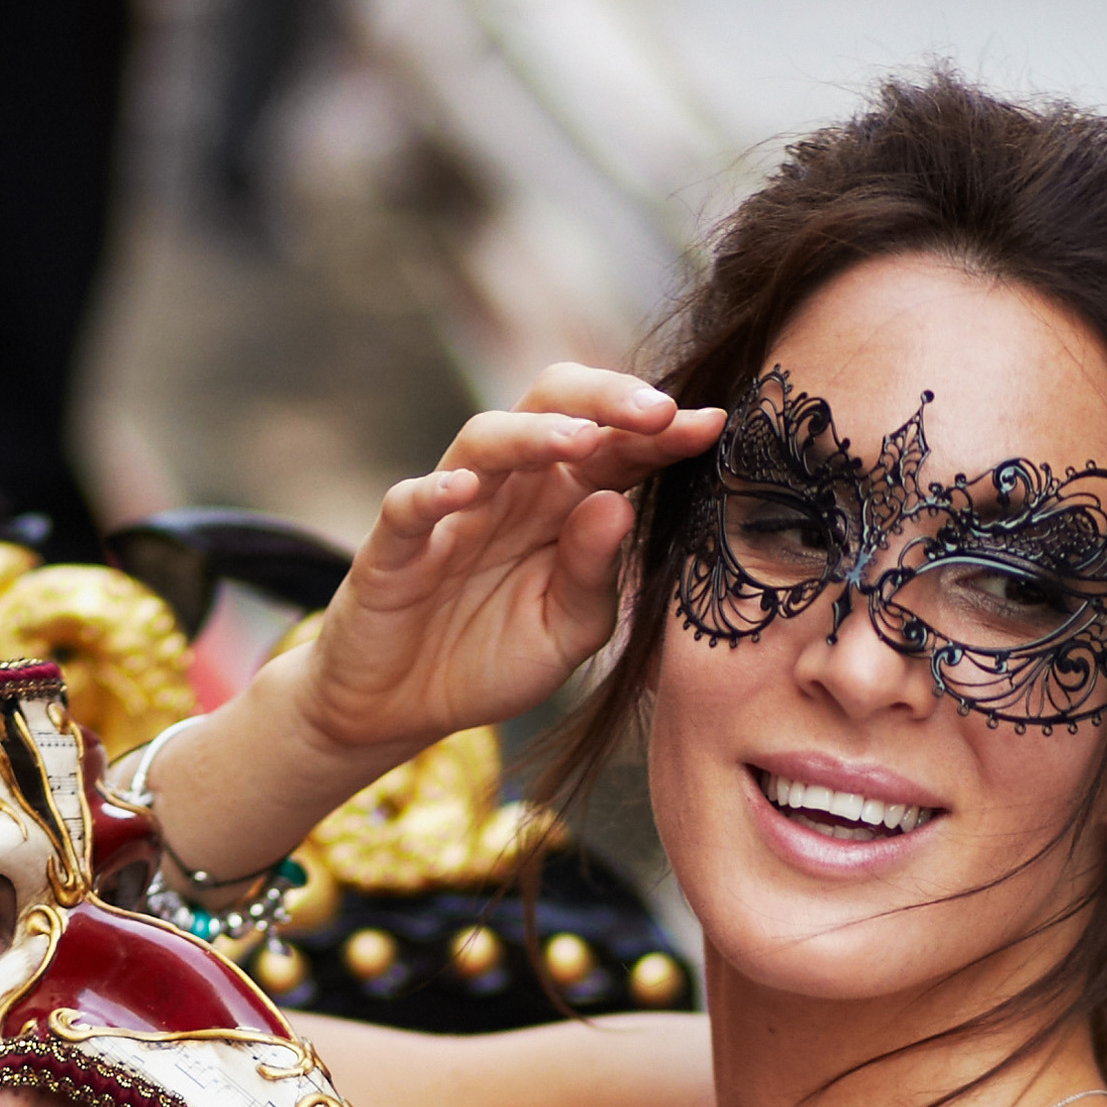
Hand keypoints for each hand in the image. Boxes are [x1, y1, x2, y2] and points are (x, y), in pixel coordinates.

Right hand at [288, 364, 723, 759]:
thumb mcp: (566, 631)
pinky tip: (463, 491)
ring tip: (579, 440)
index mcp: (560, 504)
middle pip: (551, 406)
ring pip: (485, 441)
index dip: (660, 433)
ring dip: (534, 433)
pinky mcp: (394, 547)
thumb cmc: (489, 657)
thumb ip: (595, 575)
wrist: (402, 707)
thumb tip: (620, 506)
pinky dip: (432, 492)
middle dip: (605, 400)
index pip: (614, 447)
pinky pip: (409, 505)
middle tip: (657, 412)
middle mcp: (509, 490)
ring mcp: (450, 511)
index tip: (711, 426)